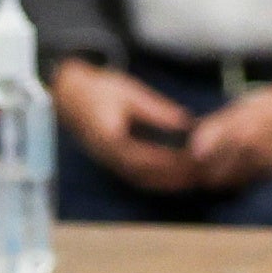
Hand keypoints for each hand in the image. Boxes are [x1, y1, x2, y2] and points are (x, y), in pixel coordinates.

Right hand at [51, 58, 196, 186]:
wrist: (70, 96)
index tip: (193, 159)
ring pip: (143, 181)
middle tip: (201, 174)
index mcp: (110, 139)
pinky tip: (177, 178)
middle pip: (146, 175)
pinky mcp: (113, 163)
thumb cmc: (98, 89)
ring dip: (169, 183)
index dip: (170, 161)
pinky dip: (159, 180)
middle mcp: (108, 157)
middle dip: (174, 177)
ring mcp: (109, 163)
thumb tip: (185, 122)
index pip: (146, 157)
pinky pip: (138, 178)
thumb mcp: (129, 93)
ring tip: (195, 180)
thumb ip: (156, 110)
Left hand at [173, 62, 271, 191]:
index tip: (185, 156)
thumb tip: (194, 137)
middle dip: (200, 172)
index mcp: (238, 122)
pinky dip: (238, 181)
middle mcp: (249, 143)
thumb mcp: (246, 103)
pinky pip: (248, 183)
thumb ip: (220, 122)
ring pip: (228, 182)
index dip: (189, 155)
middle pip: (210, 171)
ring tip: (213, 173)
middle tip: (196, 169)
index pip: (200, 149)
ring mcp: (263, 159)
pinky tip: (236, 173)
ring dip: (217, 180)